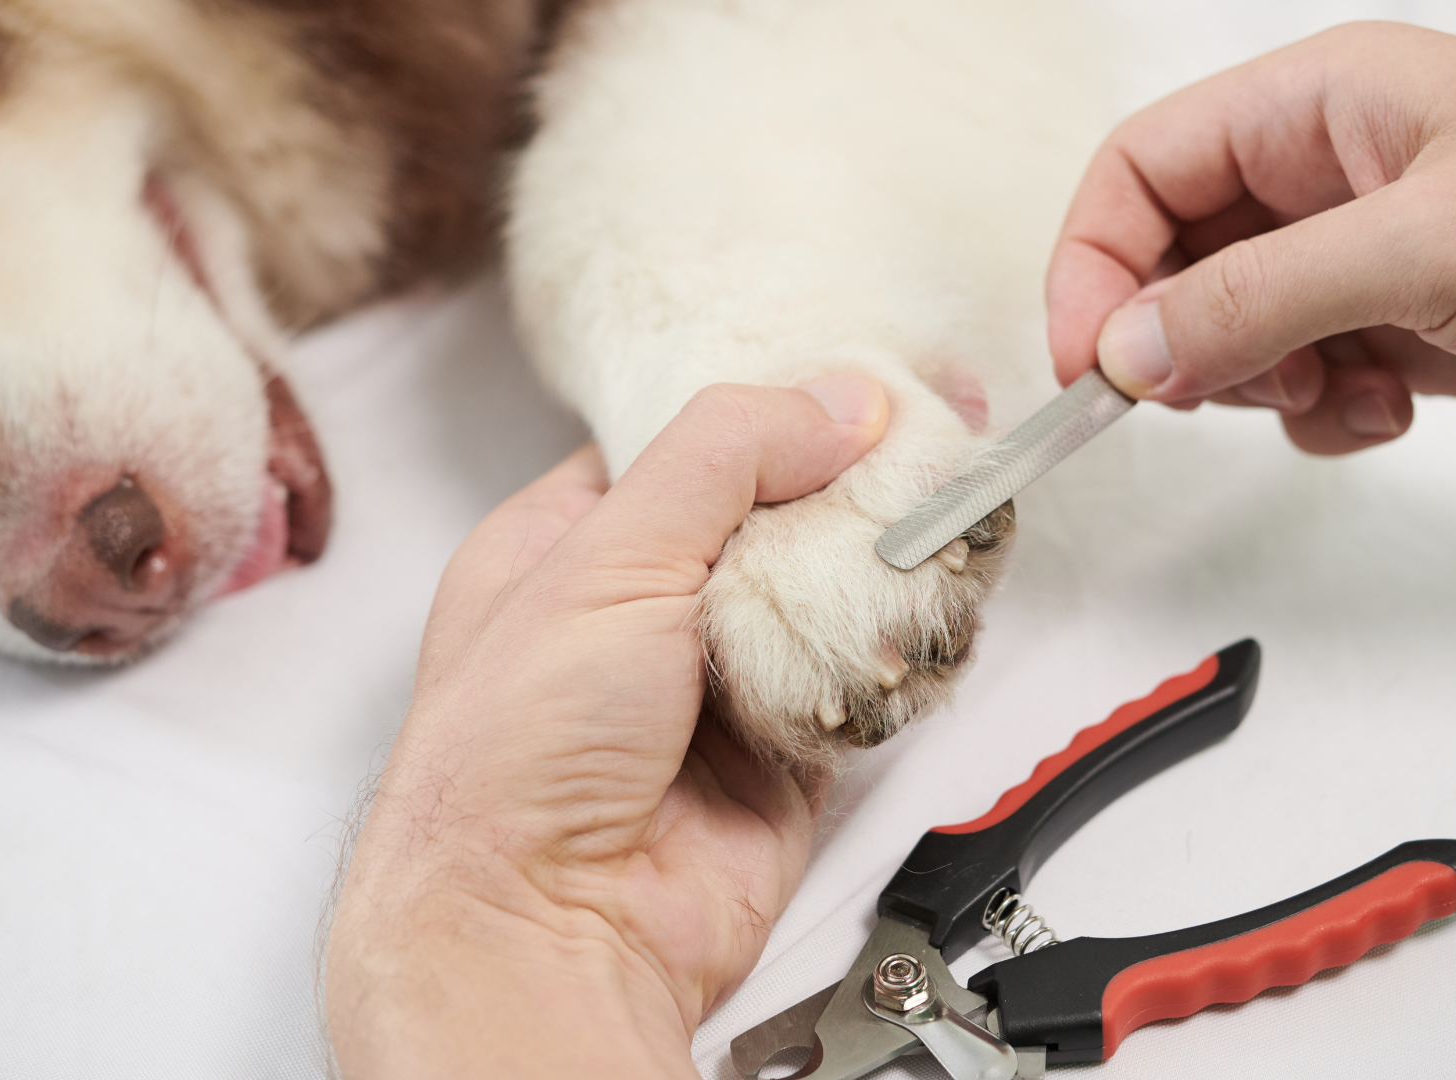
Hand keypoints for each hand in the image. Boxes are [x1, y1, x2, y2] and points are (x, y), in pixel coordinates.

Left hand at [325, 377, 888, 1078]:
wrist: (548, 926)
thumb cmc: (516, 751)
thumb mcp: (604, 558)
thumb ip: (722, 458)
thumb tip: (834, 400)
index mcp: (572, 542)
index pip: (691, 444)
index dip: (777, 411)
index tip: (864, 382)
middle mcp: (644, 610)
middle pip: (775, 518)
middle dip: (849, 492)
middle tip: (930, 450)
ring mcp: (715, 685)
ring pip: (829, 598)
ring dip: (883, 575)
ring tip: (939, 536)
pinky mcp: (782, 756)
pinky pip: (861, 686)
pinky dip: (895, 661)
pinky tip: (924, 626)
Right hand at [1048, 21, 1455, 453]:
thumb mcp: (1421, 248)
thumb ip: (1258, 300)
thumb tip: (1130, 352)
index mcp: (1319, 105)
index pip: (1143, 170)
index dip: (1094, 262)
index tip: (1089, 361)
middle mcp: (1330, 174)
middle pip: (1175, 257)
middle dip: (1179, 337)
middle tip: (1203, 393)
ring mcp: (1367, 252)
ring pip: (1234, 329)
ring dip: (1260, 384)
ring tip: (1337, 388)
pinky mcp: (1408, 325)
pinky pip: (1306, 379)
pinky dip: (1327, 415)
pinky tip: (1393, 407)